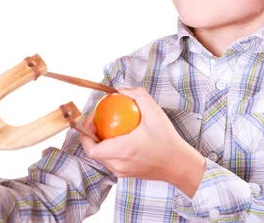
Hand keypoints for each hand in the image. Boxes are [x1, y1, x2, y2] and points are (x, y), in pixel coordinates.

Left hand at [80, 87, 204, 194]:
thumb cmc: (167, 140)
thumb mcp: (155, 112)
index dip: (85, 134)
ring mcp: (122, 172)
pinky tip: (118, 137)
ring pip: (102, 157)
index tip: (92, 119)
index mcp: (122, 150)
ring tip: (106, 128)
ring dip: (100, 143)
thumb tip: (121, 88)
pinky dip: (109, 150)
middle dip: (91, 136)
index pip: (91, 149)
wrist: (179, 164)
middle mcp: (119, 164)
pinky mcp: (127, 174)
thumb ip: (138, 95)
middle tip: (98, 120)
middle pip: (94, 152)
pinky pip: (111, 161)